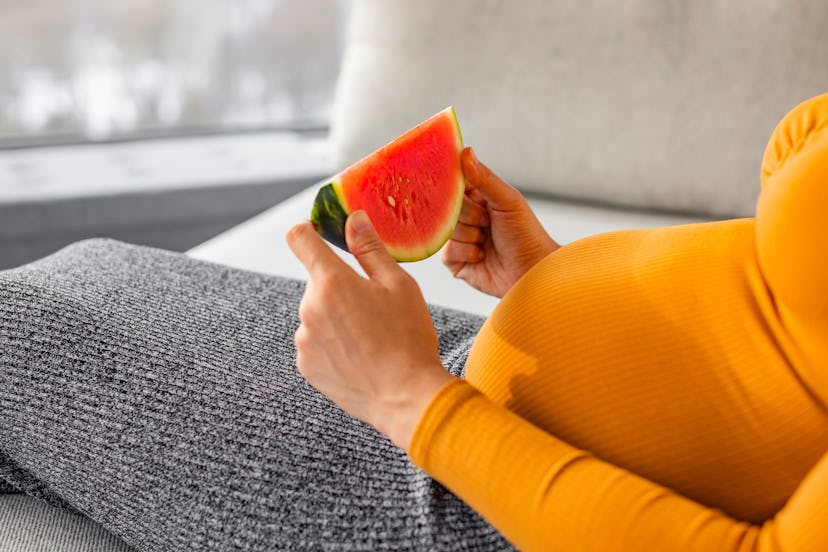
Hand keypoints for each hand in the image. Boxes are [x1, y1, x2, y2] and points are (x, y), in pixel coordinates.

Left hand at [286, 211, 453, 450]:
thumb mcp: (398, 285)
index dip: (308, 231)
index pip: (301, 239)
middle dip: (340, 287)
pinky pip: (315, 342)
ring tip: (370, 338)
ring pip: (317, 314)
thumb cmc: (408, 339)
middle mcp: (309, 309)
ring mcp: (304, 340)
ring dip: (335, 317)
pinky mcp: (306, 365)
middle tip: (374, 307)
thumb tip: (354, 219)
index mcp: (332, 282)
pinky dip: (332, 344)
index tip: (317, 233)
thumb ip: (370, 248)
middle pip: (318, 283)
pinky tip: (360, 356)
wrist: (406, 397)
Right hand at [443, 147, 559, 297]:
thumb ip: (484, 178)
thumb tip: (465, 150)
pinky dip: (466, 253)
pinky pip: (446, 252)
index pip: (454, 184)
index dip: (452, 185)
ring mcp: (460, 239)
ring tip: (488, 242)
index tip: (455, 186)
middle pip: (447, 208)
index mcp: (479, 198)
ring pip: (446, 230)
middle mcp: (467, 217)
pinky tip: (482, 256)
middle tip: (487, 221)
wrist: (533, 272)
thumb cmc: (527, 235)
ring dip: (470, 236)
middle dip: (469, 215)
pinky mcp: (456, 262)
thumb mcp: (508, 201)